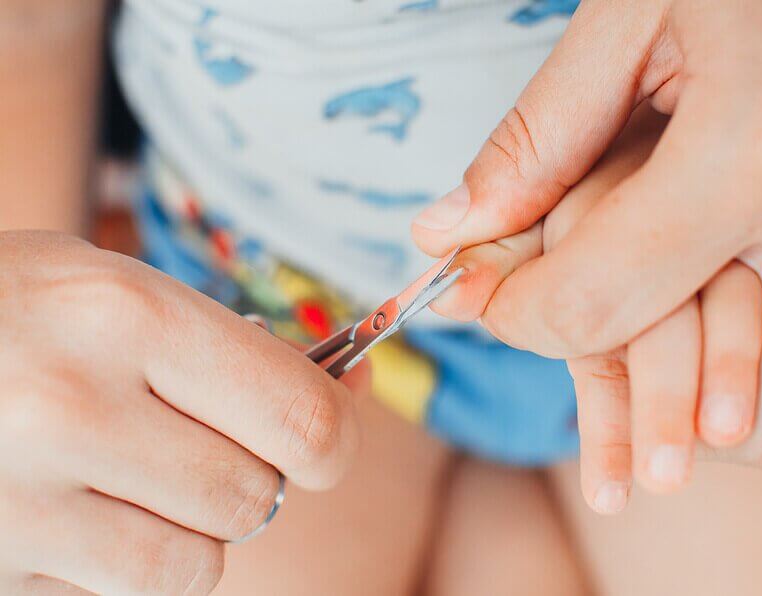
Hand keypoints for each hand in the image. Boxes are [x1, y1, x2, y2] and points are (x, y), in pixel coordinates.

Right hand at [0, 231, 363, 593]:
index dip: (334, 439)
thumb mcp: (109, 290)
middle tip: (192, 437)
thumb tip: (349, 390)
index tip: (325, 440)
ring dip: (186, 527)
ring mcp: (18, 500)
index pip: (301, 418)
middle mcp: (70, 407)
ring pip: (197, 563)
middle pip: (252, 496)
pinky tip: (74, 507)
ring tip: (126, 472)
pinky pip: (122, 593)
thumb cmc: (9, 312)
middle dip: (245, 473)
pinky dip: (124, 563)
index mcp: (122, 313)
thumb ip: (227, 345)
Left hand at [413, 0, 761, 467]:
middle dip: (648, 419)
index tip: (500, 301)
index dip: (523, 318)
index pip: (601, 303)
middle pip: (738, 421)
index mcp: (756, 147)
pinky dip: (760, 355)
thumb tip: (447, 235)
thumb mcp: (635, 16)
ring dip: (711, 400)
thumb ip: (540, 136)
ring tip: (651, 331)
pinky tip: (713, 290)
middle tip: (593, 354)